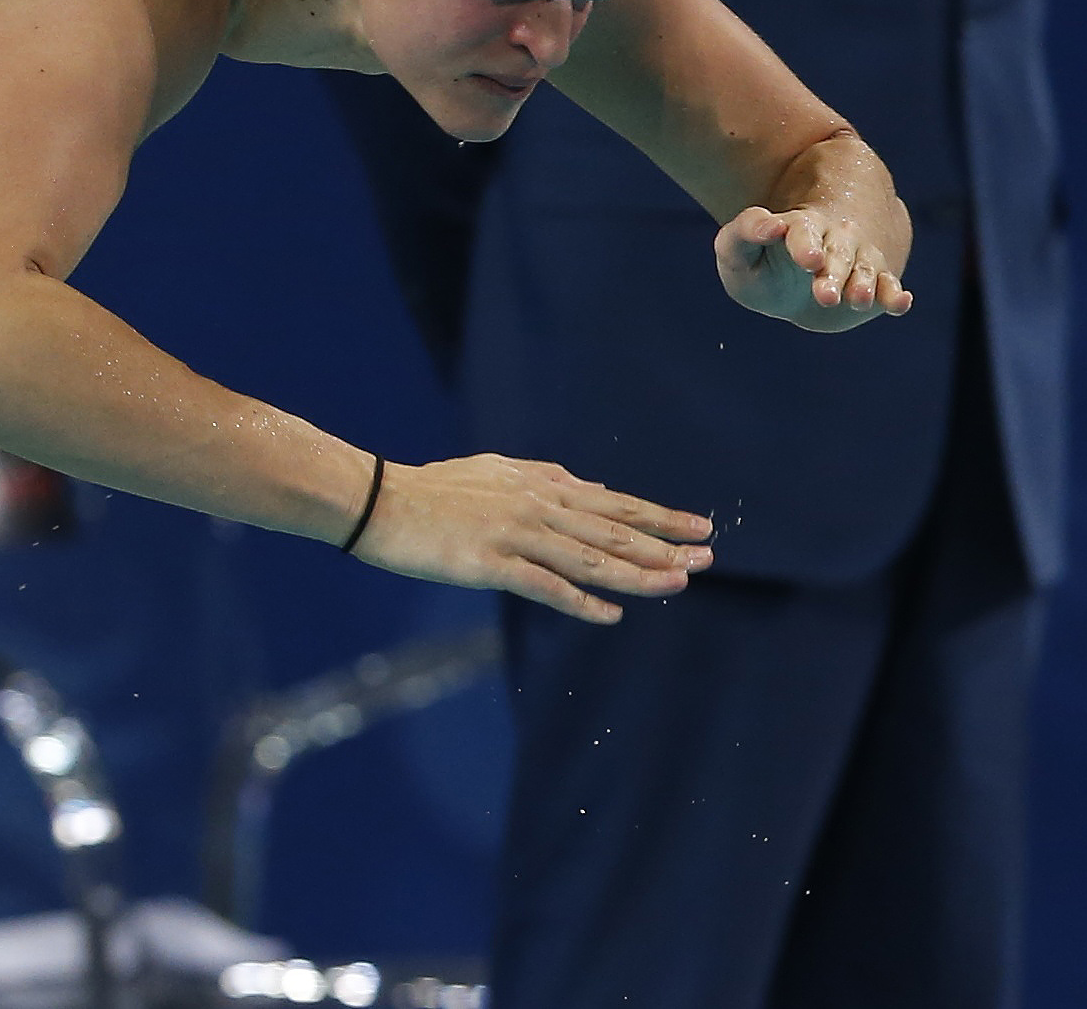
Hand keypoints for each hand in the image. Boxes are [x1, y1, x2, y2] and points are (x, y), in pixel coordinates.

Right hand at [348, 453, 713, 624]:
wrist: (378, 500)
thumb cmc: (431, 488)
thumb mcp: (493, 472)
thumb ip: (541, 481)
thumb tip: (585, 487)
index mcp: (538, 484)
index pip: (611, 501)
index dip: (657, 515)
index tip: (697, 525)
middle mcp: (535, 506)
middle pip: (612, 528)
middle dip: (663, 544)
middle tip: (708, 556)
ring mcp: (515, 534)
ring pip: (589, 557)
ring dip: (637, 572)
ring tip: (677, 583)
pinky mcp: (490, 563)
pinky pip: (545, 585)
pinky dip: (581, 600)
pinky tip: (611, 614)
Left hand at [715, 205, 911, 331]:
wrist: (789, 283)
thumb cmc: (760, 261)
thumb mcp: (736, 247)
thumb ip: (745, 232)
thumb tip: (770, 225)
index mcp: (799, 229)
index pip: (803, 233)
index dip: (805, 245)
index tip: (808, 260)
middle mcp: (834, 241)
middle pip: (838, 254)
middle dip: (834, 274)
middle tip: (824, 296)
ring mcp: (857, 262)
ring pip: (865, 271)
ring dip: (863, 285)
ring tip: (858, 300)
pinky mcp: (875, 285)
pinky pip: (889, 287)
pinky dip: (895, 296)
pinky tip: (900, 302)